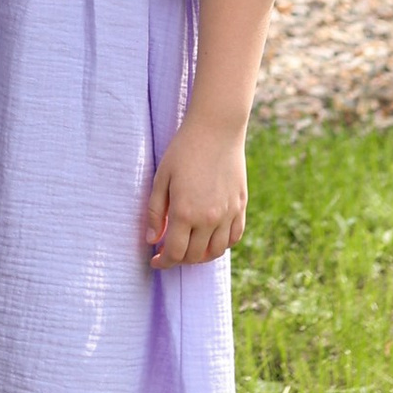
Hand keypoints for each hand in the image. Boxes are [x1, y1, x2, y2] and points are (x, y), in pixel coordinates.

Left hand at [143, 115, 247, 270]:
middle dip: (178, 259)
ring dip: (200, 256)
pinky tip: (210, 239)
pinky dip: (222, 245)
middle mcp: (208, 218)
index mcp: (184, 212)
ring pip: (215, 251)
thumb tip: (151, 240)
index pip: (174, 252)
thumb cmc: (183, 151)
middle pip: (194, 256)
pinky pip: (234, 237)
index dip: (163, 262)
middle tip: (169, 251)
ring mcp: (228, 214)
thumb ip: (154, 212)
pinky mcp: (240, 206)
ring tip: (189, 248)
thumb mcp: (161, 178)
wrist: (216, 130)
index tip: (155, 261)